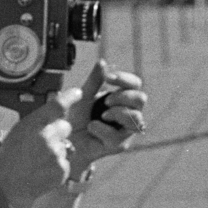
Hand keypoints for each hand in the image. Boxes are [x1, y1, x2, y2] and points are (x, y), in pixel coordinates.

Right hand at [0, 90, 75, 207]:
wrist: (9, 188)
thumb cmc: (11, 157)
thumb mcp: (18, 132)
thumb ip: (37, 121)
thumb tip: (54, 111)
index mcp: (33, 124)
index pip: (57, 105)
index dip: (70, 97)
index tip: (78, 93)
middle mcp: (47, 137)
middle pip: (66, 126)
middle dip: (59, 131)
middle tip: (43, 142)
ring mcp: (56, 154)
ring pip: (66, 145)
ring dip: (57, 149)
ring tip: (39, 159)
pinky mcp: (62, 169)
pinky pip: (66, 160)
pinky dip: (58, 164)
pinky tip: (43, 169)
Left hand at [62, 60, 146, 175]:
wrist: (66, 138)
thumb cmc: (77, 116)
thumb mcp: (84, 95)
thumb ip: (94, 81)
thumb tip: (102, 61)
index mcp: (122, 97)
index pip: (135, 84)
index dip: (125, 79)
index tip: (109, 78)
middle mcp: (129, 113)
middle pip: (141, 99)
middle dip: (123, 96)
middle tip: (106, 100)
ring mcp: (126, 130)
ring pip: (136, 117)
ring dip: (118, 112)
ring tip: (102, 115)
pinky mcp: (119, 145)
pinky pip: (118, 135)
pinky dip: (102, 129)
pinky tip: (91, 127)